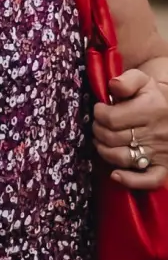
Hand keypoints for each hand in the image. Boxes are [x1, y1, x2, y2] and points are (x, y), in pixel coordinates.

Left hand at [93, 71, 167, 189]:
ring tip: (101, 141)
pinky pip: (148, 180)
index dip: (98, 114)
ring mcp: (160, 152)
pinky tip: (115, 175)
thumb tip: (113, 86)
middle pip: (112, 138)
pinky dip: (130, 180)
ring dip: (104, 151)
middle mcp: (156, 132)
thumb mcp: (142, 79)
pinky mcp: (164, 167)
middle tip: (98, 125)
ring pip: (122, 158)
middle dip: (98, 131)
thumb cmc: (152, 95)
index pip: (111, 118)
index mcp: (151, 109)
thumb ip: (126, 80)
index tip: (99, 110)